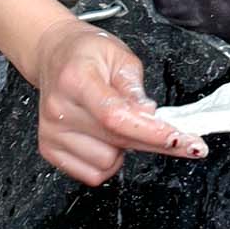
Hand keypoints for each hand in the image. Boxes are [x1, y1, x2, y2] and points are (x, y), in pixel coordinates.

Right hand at [28, 16, 200, 187]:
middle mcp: (59, 109)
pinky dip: (106, 162)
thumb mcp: (120, 56)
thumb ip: (135, 89)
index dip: (150, 132)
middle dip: (150, 140)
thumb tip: (150, 118)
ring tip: (116, 124)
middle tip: (171, 134)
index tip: (179, 139)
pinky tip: (104, 139)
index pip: (115, 116)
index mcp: (76, 79)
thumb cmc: (87, 53)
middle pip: (115, 142)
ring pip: (106, 164)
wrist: (54, 55)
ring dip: (122, 149)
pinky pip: (92, 175)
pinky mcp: (50, 150)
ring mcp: (51, 133)